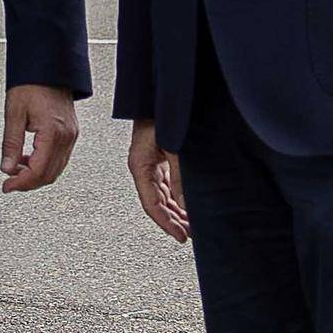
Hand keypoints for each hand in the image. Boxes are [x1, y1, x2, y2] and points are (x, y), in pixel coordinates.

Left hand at [0, 84, 78, 194]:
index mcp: (53, 133)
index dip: (21, 183)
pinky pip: (59, 158)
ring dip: (35, 175)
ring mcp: (71, 135)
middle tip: (9, 183)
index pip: (39, 171)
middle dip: (28, 183)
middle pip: (50, 175)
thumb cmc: (31, 84)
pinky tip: (27, 159)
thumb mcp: (14, 113)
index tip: (7, 186)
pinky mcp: (71, 133)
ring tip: (15, 170)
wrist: (49, 68)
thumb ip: (10, 144)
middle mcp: (67, 137)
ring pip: (56, 169)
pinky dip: (43, 164)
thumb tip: (7, 169)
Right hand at [126, 120, 187, 243]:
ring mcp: (151, 164)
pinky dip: (178, 195)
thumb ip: (180, 178)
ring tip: (192, 224)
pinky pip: (168, 184)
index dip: (166, 224)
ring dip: (177, 210)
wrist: (156, 95)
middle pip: (157, 203)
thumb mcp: (173, 148)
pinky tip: (188, 204)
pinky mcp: (160, 158)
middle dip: (174, 221)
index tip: (181, 236)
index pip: (152, 205)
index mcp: (140, 166)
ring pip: (163, 195)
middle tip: (191, 235)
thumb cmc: (161, 114)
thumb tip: (186, 205)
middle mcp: (143, 168)